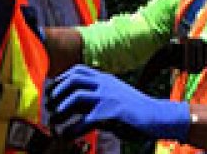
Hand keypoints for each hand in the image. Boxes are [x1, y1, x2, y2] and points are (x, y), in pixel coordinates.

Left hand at [45, 65, 190, 141]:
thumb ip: (95, 96)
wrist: (157, 116)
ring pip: (76, 96)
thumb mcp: (113, 96)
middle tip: (49, 105)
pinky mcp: (111, 113)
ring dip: (61, 108)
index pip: (78, 70)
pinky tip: (66, 136)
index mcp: (105, 78)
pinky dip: (72, 129)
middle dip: (57, 91)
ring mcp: (108, 97)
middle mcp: (105, 84)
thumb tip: (71, 104)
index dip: (61, 79)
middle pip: (74, 79)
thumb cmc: (134, 110)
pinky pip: (85, 121)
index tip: (51, 91)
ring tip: (55, 120)